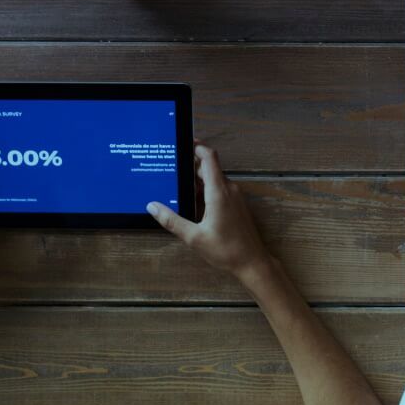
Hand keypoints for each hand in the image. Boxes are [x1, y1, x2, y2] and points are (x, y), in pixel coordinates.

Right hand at [149, 144, 272, 276]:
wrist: (252, 262)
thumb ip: (172, 220)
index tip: (183, 142)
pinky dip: (205, 190)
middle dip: (191, 165)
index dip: (197, 146)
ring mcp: (234, 197)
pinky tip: (192, 202)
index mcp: (218, 192)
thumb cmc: (226, 250)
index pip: (209, 158)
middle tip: (172, 167)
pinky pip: (219, 190)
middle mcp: (228, 190)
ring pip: (213, 180)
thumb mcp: (194, 237)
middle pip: (209, 168)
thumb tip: (152, 207)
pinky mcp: (236, 205)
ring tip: (177, 185)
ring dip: (197, 180)